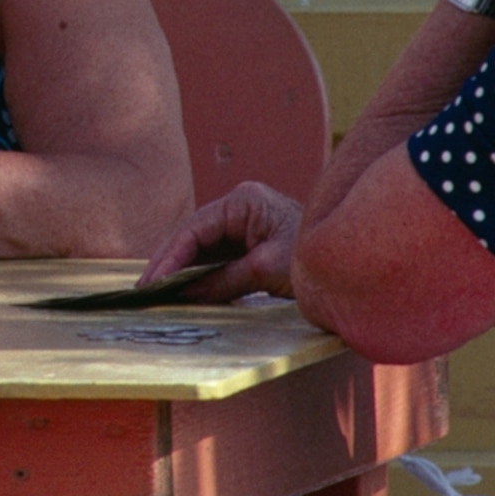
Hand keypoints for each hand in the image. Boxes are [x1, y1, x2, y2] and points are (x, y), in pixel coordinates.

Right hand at [135, 181, 300, 299]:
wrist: (350, 263)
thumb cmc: (311, 258)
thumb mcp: (266, 270)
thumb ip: (223, 280)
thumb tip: (184, 294)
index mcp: (244, 201)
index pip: (195, 229)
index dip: (170, 257)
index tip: (152, 283)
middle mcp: (239, 207)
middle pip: (193, 235)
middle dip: (169, 262)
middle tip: (143, 290)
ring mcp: (243, 223)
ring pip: (201, 247)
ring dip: (181, 269)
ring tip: (155, 292)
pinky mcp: (248, 242)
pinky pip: (215, 257)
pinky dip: (199, 273)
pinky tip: (181, 289)